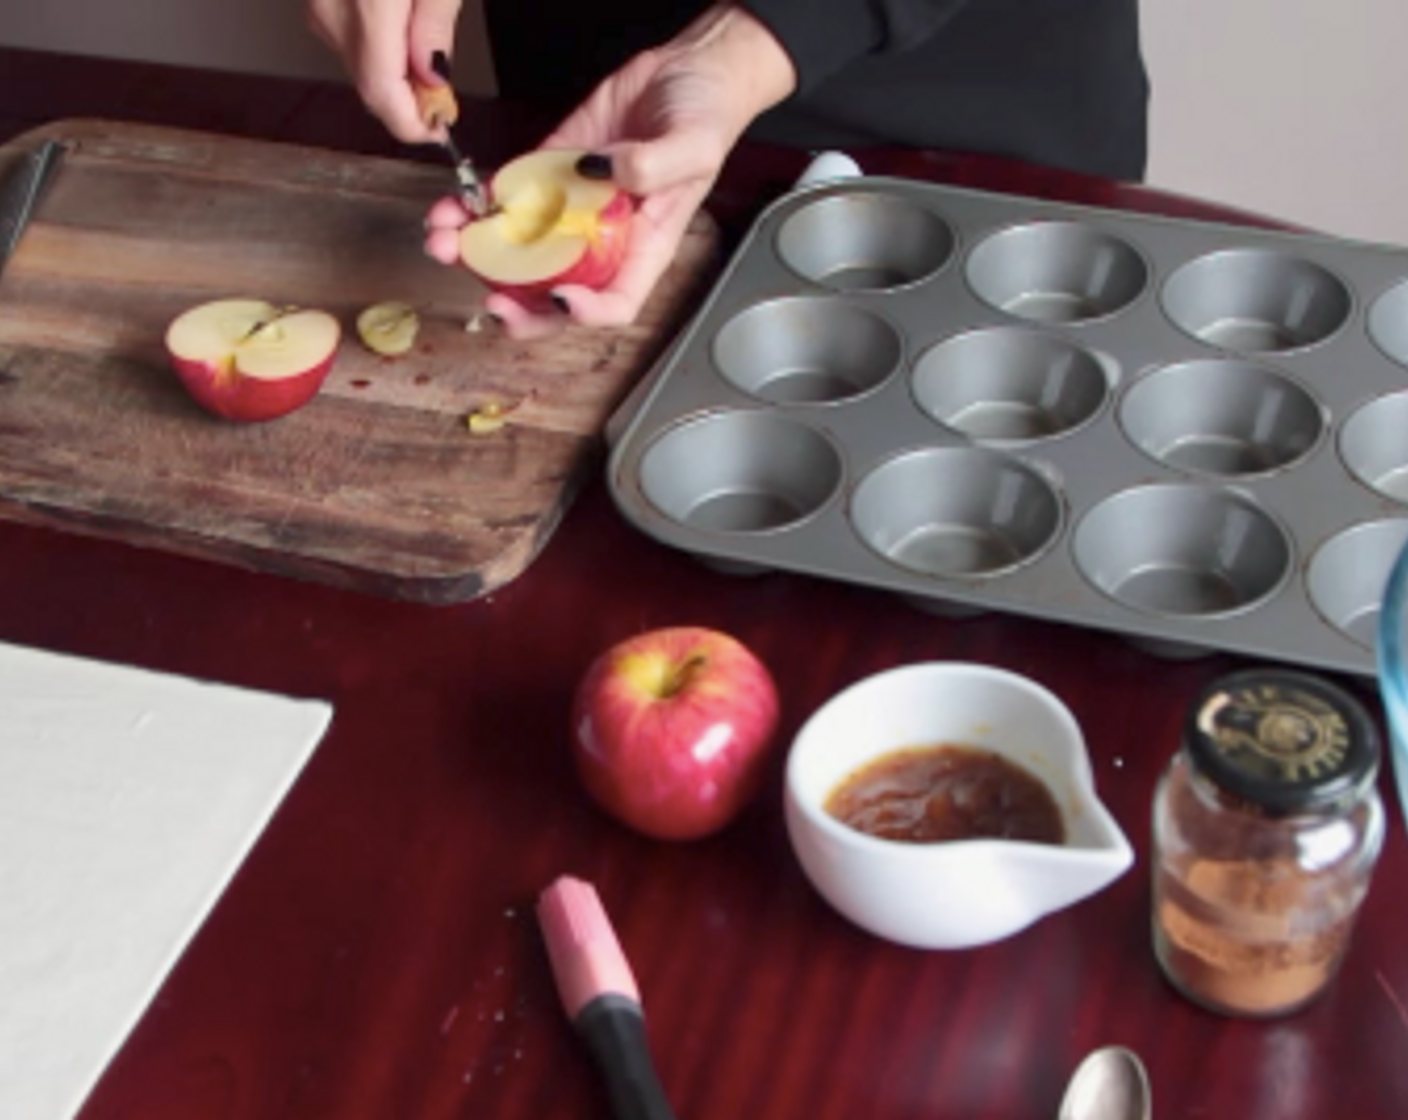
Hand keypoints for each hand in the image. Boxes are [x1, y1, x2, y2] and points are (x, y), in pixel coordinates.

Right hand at [306, 0, 463, 142]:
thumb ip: (435, 27)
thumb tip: (432, 78)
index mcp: (369, 8)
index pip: (382, 94)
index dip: (410, 124)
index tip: (438, 131)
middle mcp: (334, 13)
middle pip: (371, 88)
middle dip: (408, 104)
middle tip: (443, 99)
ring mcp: (320, 7)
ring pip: (359, 68)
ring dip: (395, 78)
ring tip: (427, 59)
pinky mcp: (319, 0)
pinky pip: (350, 41)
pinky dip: (380, 51)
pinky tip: (402, 32)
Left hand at [423, 2, 795, 337]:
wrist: (686, 70)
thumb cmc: (707, 116)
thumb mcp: (695, 145)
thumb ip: (654, 166)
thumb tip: (602, 175)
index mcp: (645, 246)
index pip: (615, 302)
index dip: (585, 313)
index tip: (560, 299)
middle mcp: (602, 238)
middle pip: (556, 293)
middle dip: (518, 304)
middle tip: (490, 299)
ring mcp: (571, 207)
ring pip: (519, 251)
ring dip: (478, 255)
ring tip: (447, 242)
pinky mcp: (548, 171)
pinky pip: (508, 199)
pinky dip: (476, 207)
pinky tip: (455, 204)